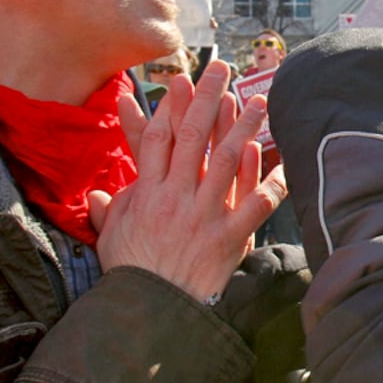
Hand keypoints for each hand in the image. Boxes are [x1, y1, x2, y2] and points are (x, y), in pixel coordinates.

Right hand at [90, 61, 286, 301]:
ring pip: (226, 161)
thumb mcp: (111, 238)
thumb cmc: (131, 274)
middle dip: (209, 98)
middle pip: (194, 137)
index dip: (171, 105)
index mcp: (147, 193)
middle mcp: (176, 197)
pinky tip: (282, 162)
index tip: (182, 80)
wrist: (151, 312)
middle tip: (223, 70)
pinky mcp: (229, 238)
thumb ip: (111, 212)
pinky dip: (269, 182)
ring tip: (259, 102)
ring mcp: (204, 216)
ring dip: (245, 128)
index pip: (159, 137)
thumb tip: (100, 198)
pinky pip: (254, 205)